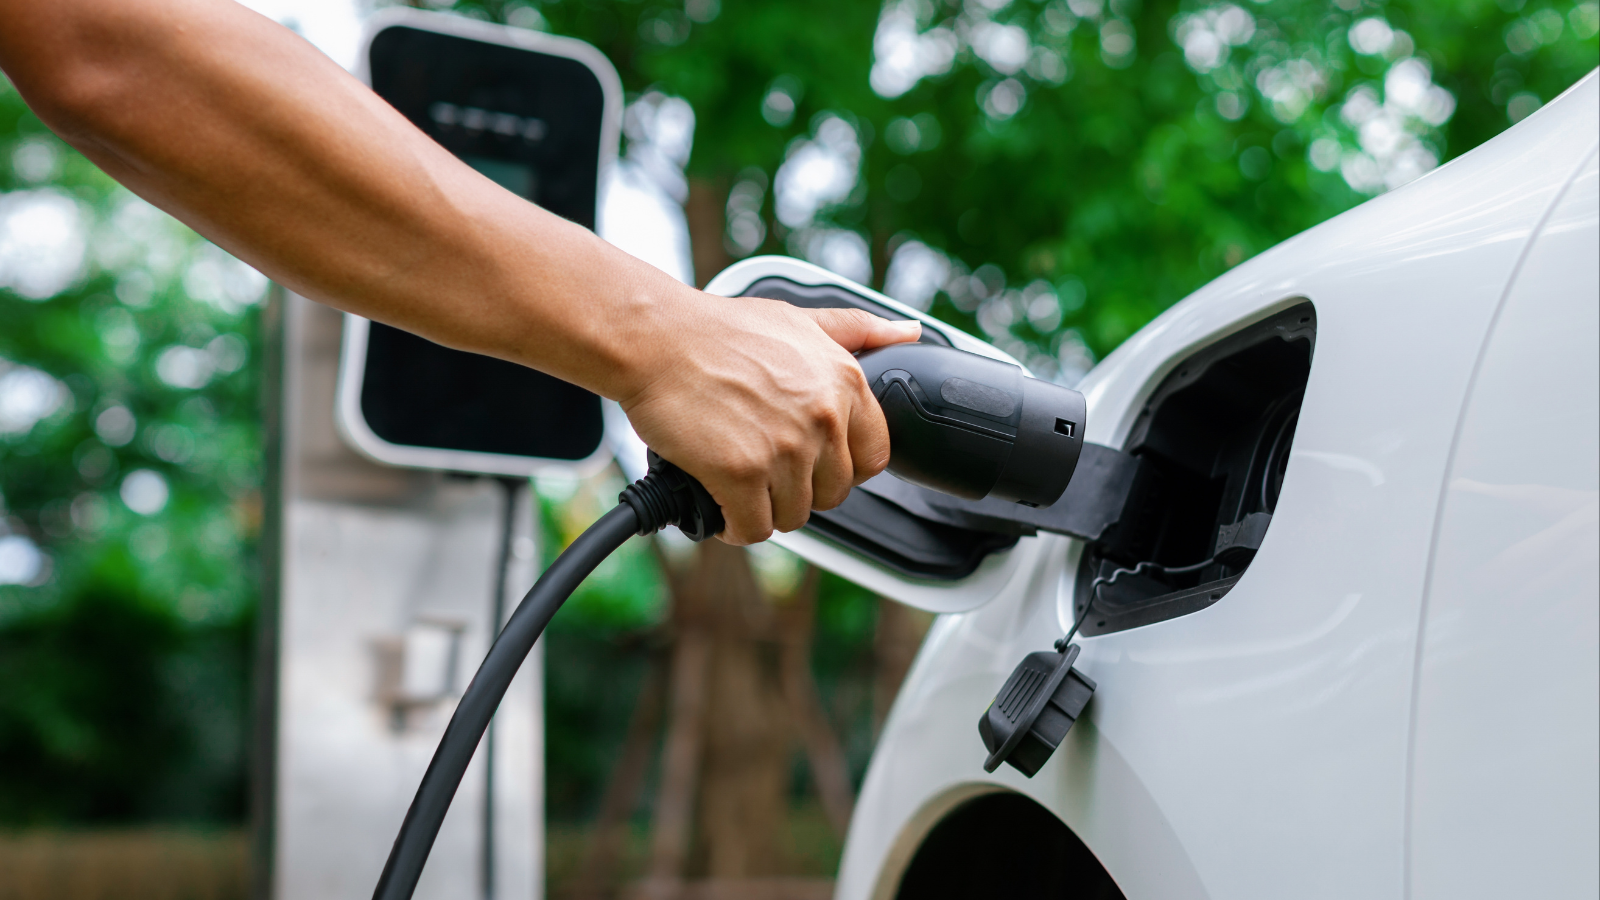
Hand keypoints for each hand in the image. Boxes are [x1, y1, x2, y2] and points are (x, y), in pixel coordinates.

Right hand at [620, 293, 920, 544]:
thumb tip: (909, 333)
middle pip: (832, 493)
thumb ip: (857, 330)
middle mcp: (823, 417)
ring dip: (764, 508)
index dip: (841, 468)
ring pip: (793, 516)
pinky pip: (754, 529)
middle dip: (799, 489)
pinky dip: (735, 526)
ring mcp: (784, 448)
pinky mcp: (742, 473)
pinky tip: (719, 505)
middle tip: (764, 471)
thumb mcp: (799, 319)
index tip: (813, 464)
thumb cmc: (719, 330)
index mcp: (845, 383)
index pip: (873, 458)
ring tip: (738, 485)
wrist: (657, 338)